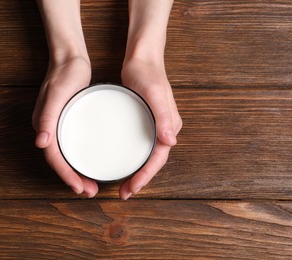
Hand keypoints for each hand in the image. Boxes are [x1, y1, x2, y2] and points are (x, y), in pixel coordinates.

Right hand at [32, 57, 98, 197]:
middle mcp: (49, 129)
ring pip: (67, 155)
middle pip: (60, 160)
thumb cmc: (64, 74)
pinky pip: (72, 145)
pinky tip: (92, 161)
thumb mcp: (57, 94)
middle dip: (73, 179)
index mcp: (43, 126)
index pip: (53, 157)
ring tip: (92, 185)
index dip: (66, 175)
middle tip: (91, 191)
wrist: (70, 58)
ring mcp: (58, 125)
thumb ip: (47, 118)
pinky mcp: (68, 120)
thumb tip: (40, 143)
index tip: (79, 187)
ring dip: (77, 172)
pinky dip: (80, 157)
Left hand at [119, 58, 181, 199]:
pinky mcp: (144, 122)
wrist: (142, 59)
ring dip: (136, 172)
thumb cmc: (148, 74)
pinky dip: (133, 158)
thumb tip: (171, 142)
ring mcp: (154, 126)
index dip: (146, 176)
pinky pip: (140, 145)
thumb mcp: (154, 93)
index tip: (131, 188)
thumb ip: (164, 116)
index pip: (158, 158)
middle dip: (140, 179)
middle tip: (123, 193)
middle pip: (153, 161)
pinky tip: (120, 162)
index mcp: (169, 126)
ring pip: (146, 155)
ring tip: (122, 185)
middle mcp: (164, 129)